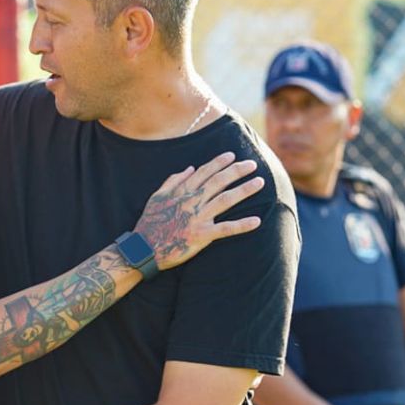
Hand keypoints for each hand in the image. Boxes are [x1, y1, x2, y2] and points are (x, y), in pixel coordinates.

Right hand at [134, 152, 264, 270]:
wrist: (144, 249)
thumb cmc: (149, 223)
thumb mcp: (157, 197)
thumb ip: (173, 181)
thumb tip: (190, 168)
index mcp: (181, 192)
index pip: (204, 172)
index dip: (219, 162)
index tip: (232, 155)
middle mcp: (191, 202)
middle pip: (219, 181)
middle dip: (237, 171)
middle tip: (252, 164)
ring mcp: (198, 218)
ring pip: (226, 200)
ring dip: (244, 190)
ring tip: (260, 183)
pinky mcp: (202, 235)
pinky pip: (226, 229)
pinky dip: (242, 225)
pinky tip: (257, 221)